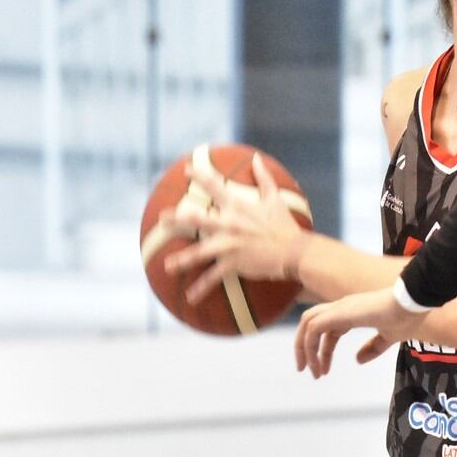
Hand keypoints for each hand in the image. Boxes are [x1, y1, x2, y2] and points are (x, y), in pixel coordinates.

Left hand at [161, 152, 310, 304]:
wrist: (294, 252)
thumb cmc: (285, 225)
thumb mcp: (275, 199)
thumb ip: (264, 177)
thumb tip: (257, 158)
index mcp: (237, 206)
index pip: (215, 186)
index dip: (199, 175)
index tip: (186, 169)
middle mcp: (228, 224)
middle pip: (196, 219)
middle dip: (177, 219)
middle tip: (161, 219)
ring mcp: (229, 245)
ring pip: (198, 252)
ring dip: (182, 260)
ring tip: (168, 265)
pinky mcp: (233, 264)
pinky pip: (213, 277)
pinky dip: (201, 289)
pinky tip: (190, 298)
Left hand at [295, 288, 422, 377]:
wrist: (414, 300)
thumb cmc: (407, 315)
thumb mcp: (389, 337)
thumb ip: (373, 348)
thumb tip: (357, 360)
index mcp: (353, 312)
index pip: (328, 330)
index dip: (323, 351)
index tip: (323, 371)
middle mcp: (342, 307)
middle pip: (311, 323)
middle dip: (305, 347)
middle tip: (307, 370)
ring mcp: (340, 307)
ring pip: (307, 323)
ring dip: (304, 347)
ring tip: (308, 369)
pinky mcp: (340, 312)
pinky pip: (314, 328)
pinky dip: (309, 344)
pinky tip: (315, 362)